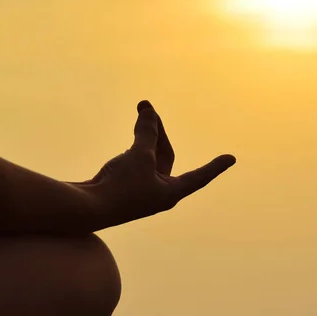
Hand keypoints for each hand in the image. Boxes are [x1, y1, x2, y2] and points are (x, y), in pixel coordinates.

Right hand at [83, 100, 235, 230]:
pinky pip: (135, 162)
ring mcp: (140, 192)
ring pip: (149, 157)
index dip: (215, 166)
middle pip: (166, 156)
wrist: (84, 209)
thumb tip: (150, 111)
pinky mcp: (123, 188)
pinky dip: (135, 147)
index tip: (231, 158)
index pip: (199, 176)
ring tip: (141, 111)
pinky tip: (132, 136)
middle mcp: (158, 193)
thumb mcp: (140, 156)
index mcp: (171, 192)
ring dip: (145, 134)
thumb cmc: (120, 186)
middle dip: (158, 130)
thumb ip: (148, 134)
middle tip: (146, 107)